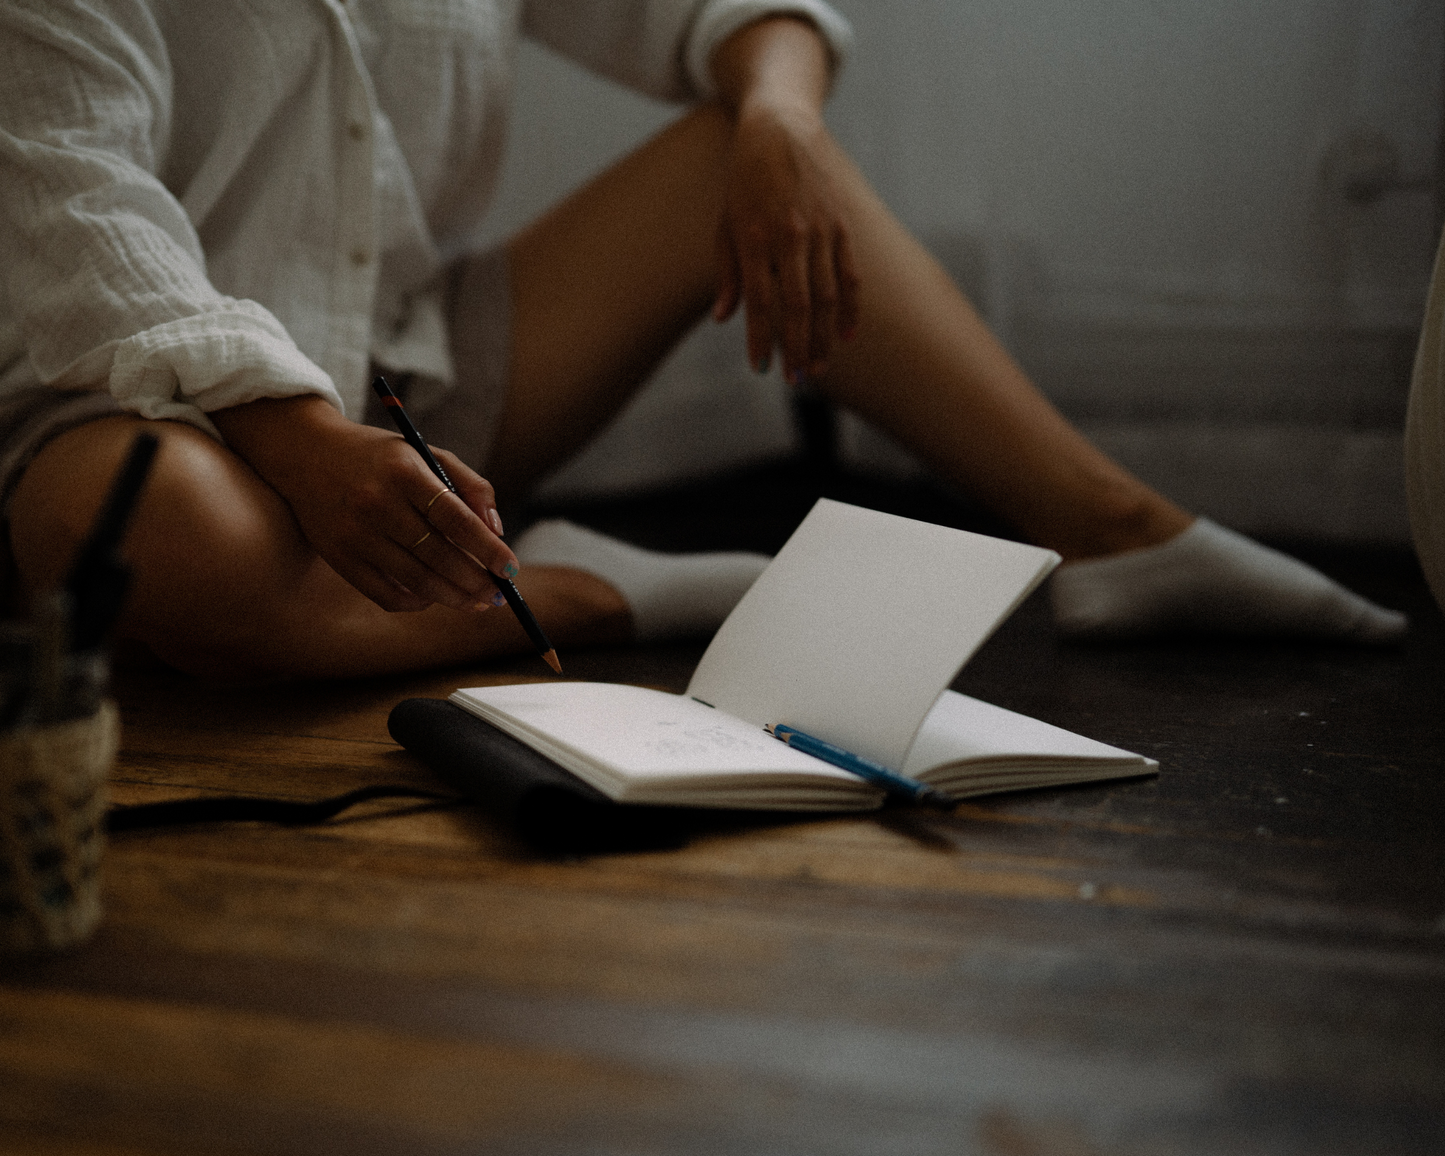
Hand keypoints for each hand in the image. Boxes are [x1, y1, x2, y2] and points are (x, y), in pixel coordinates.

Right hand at [213, 396, 517, 612]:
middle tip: (498, 594)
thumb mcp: (425, 453)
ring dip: (453, 597)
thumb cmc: (380, 457)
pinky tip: (434, 597)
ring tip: (476, 601)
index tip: (510, 569)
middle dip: (476, 580)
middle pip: (439, 555)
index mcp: (404, 472)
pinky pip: (385, 594)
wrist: (304, 453)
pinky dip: (416, 602)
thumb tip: (496, 531)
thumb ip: (469, 485)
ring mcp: (354, 533)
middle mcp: (377, 503)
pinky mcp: (338, 557)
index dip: (487, 549)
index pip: (456, 519)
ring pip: (416, 580)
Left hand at [710, 18, 859, 384]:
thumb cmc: (744, 182)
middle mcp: (791, 234)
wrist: (780, 127)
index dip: (761, 338)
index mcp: (755, 235)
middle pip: (798, 305)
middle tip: (796, 379)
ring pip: (827, 296)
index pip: (760, 300)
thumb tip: (725, 318)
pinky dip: (850, 308)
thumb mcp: (725, 223)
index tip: (762, 368)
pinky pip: (850, 275)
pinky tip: (846, 336)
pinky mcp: (843, 224)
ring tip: (817, 367)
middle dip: (797, 347)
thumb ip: (728, 273)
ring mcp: (822, 229)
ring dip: (823, 337)